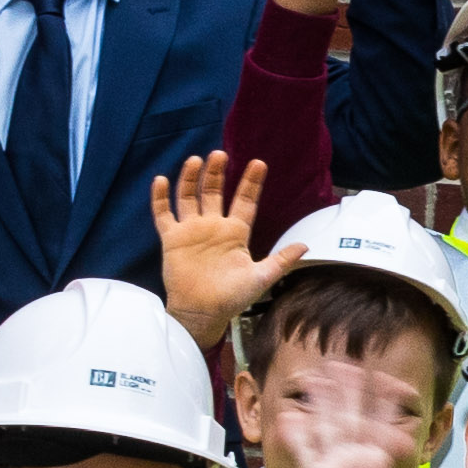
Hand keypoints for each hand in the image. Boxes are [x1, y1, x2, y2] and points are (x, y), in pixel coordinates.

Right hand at [151, 148, 293, 346]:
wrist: (202, 313)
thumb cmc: (232, 298)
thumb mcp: (261, 277)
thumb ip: (281, 259)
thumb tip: (306, 245)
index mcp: (235, 232)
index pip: (244, 201)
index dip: (251, 183)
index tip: (259, 163)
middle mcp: (213, 227)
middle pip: (214, 192)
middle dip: (217, 173)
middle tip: (221, 154)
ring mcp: (191, 231)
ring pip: (189, 197)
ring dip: (191, 179)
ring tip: (197, 160)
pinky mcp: (172, 239)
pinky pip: (164, 214)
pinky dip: (160, 198)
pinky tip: (162, 180)